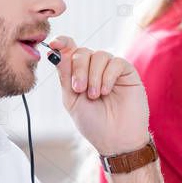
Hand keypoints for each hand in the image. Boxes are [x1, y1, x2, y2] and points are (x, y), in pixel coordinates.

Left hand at [49, 36, 149, 154]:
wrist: (115, 139)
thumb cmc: (93, 123)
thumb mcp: (71, 100)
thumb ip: (65, 76)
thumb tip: (56, 51)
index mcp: (79, 74)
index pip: (70, 50)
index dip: (62, 43)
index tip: (54, 44)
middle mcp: (95, 69)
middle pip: (82, 52)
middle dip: (78, 69)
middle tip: (79, 89)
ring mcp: (111, 70)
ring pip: (99, 55)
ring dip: (93, 76)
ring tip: (95, 95)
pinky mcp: (127, 73)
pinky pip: (115, 62)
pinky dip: (108, 76)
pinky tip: (106, 91)